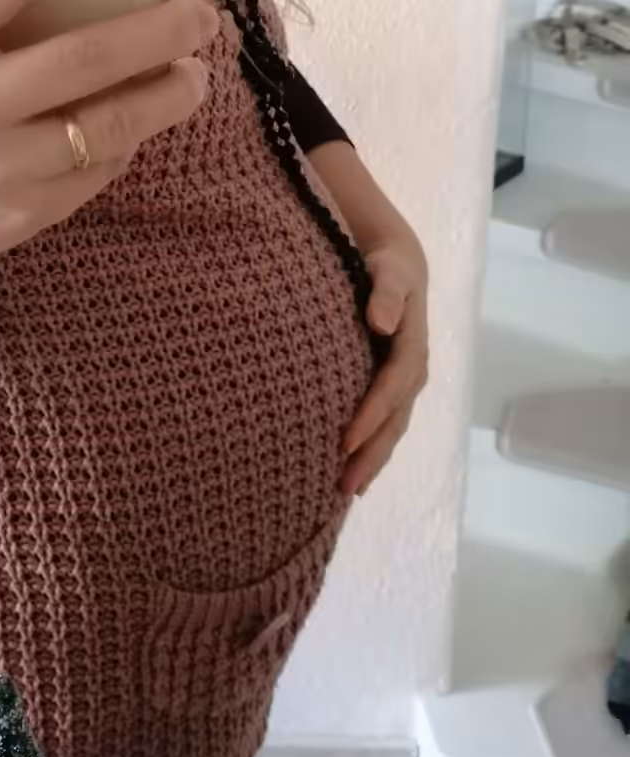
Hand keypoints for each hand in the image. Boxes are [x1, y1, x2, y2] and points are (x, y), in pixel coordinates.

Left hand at [341, 232, 429, 496]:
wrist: (398, 267)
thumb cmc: (386, 268)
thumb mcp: (388, 271)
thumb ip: (386, 294)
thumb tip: (382, 323)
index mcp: (411, 349)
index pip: (389, 390)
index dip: (370, 417)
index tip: (344, 442)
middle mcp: (412, 373)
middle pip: (393, 421)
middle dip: (371, 455)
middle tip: (344, 486)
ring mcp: (405, 384)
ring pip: (391, 430)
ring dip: (372, 460)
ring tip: (346, 490)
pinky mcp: (394, 387)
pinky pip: (386, 424)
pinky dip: (372, 449)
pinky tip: (351, 470)